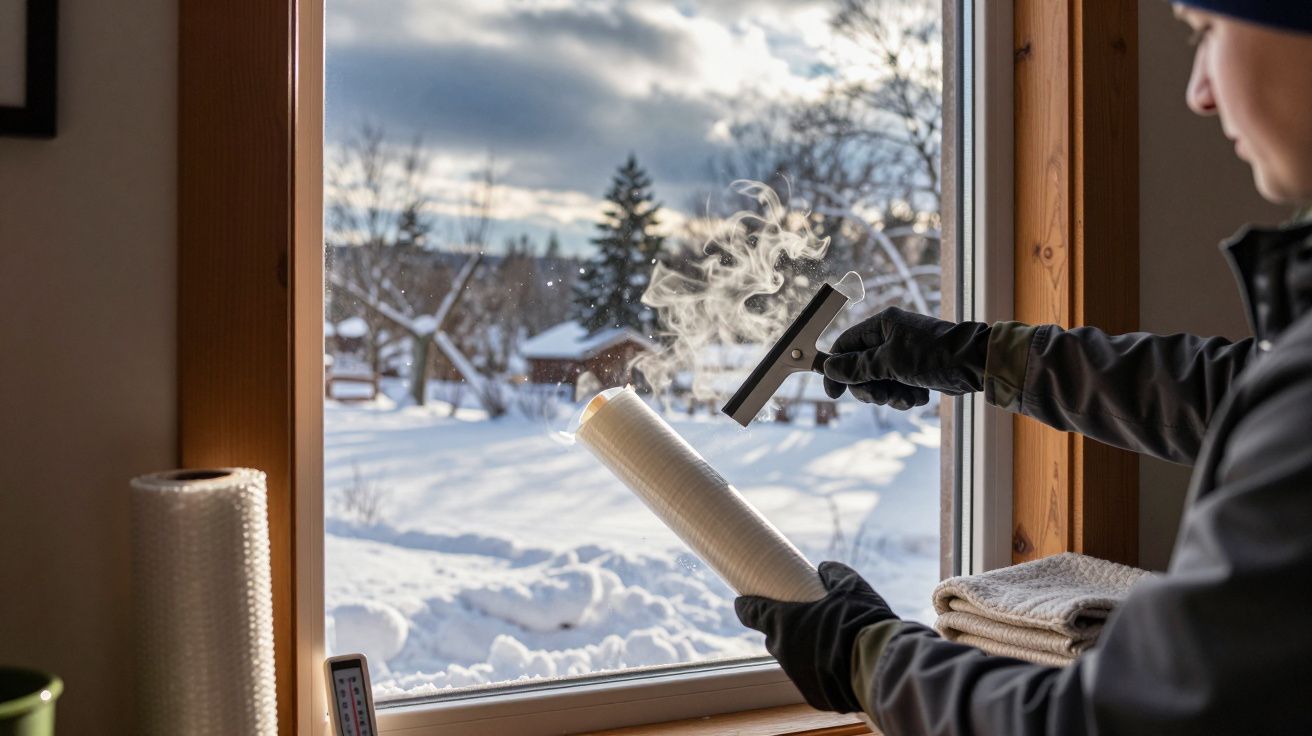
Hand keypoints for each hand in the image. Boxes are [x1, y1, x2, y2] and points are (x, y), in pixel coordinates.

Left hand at [734, 561, 898, 712]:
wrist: (878, 665)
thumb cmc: (859, 621)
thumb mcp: (850, 587)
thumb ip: (835, 573)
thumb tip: (825, 567)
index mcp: (784, 621)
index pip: (751, 612)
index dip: (745, 607)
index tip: (741, 602)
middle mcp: (783, 649)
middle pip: (773, 637)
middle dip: (782, 629)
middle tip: (801, 620)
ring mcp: (795, 674)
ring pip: (791, 659)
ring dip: (801, 651)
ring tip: (826, 643)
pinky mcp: (811, 694)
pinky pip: (809, 679)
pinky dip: (816, 671)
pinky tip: (835, 665)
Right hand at [823, 307, 990, 408]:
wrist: (975, 365)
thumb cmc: (934, 355)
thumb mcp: (890, 362)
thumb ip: (858, 367)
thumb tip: (829, 368)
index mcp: (882, 325)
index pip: (845, 345)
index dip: (836, 370)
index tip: (834, 395)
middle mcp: (890, 337)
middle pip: (861, 369)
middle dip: (871, 389)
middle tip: (880, 398)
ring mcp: (903, 355)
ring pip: (880, 383)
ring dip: (891, 396)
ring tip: (908, 396)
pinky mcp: (916, 371)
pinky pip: (898, 389)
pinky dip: (906, 396)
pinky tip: (920, 396)